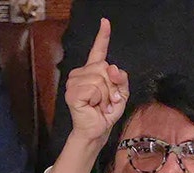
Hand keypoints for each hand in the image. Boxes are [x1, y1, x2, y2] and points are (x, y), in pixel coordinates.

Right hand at [64, 18, 129, 146]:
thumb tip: (112, 67)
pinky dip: (98, 99)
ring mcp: (74, 82)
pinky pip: (93, 88)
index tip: (105, 22)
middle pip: (104, 67)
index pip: (98, 50)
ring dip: (106, 96)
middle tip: (107, 101)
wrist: (98, 130)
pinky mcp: (72, 92)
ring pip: (100, 79)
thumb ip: (121, 78)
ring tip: (100, 105)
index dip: (102, 36)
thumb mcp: (121, 93)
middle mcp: (81, 73)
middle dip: (112, 86)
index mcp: (93, 71)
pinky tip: (93, 106)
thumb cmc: (107, 112)